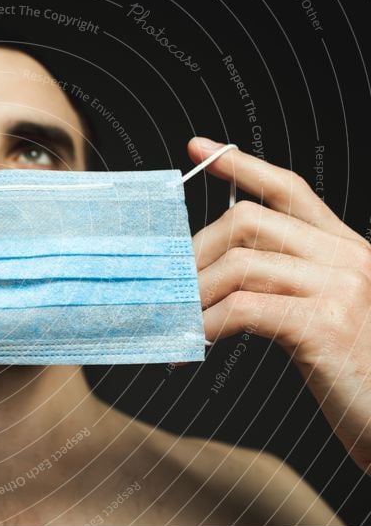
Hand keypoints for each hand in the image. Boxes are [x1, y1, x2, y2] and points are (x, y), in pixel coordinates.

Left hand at [191, 137, 370, 473]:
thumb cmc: (358, 376)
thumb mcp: (325, 315)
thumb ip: (285, 285)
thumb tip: (216, 277)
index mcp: (344, 248)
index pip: (288, 187)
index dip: (239, 164)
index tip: (197, 148)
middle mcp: (347, 256)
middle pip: (247, 221)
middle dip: (197, 254)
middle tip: (173, 290)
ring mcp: (341, 287)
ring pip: (240, 263)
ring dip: (195, 295)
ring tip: (179, 322)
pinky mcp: (327, 324)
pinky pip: (244, 308)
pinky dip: (208, 325)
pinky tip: (195, 345)